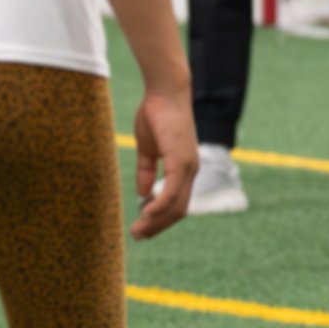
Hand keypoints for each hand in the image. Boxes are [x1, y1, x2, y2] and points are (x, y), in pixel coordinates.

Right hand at [129, 84, 197, 238]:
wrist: (165, 92)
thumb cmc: (156, 115)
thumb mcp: (148, 148)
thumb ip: (147, 170)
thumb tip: (144, 193)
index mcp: (184, 169)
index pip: (177, 203)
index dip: (160, 218)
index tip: (142, 227)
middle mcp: (190, 171)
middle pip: (178, 210)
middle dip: (158, 226)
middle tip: (138, 235)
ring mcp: (188, 167)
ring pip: (176, 206)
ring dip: (157, 221)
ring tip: (139, 231)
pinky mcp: (181, 160)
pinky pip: (173, 192)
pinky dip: (160, 207)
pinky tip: (147, 214)